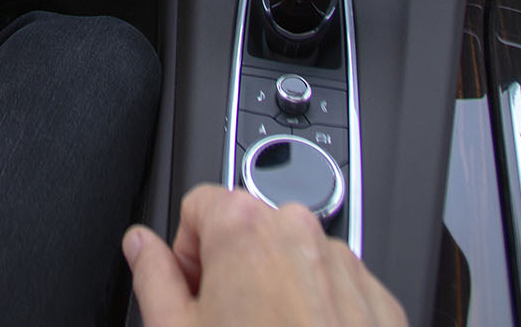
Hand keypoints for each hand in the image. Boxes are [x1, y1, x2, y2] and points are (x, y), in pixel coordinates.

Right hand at [125, 185, 404, 326]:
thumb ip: (153, 276)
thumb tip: (141, 246)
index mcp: (246, 230)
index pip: (199, 205)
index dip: (187, 252)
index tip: (191, 289)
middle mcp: (301, 236)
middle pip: (250, 231)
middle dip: (234, 270)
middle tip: (225, 324)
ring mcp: (346, 269)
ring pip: (295, 261)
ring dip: (279, 291)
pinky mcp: (380, 304)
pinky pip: (337, 290)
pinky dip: (319, 313)